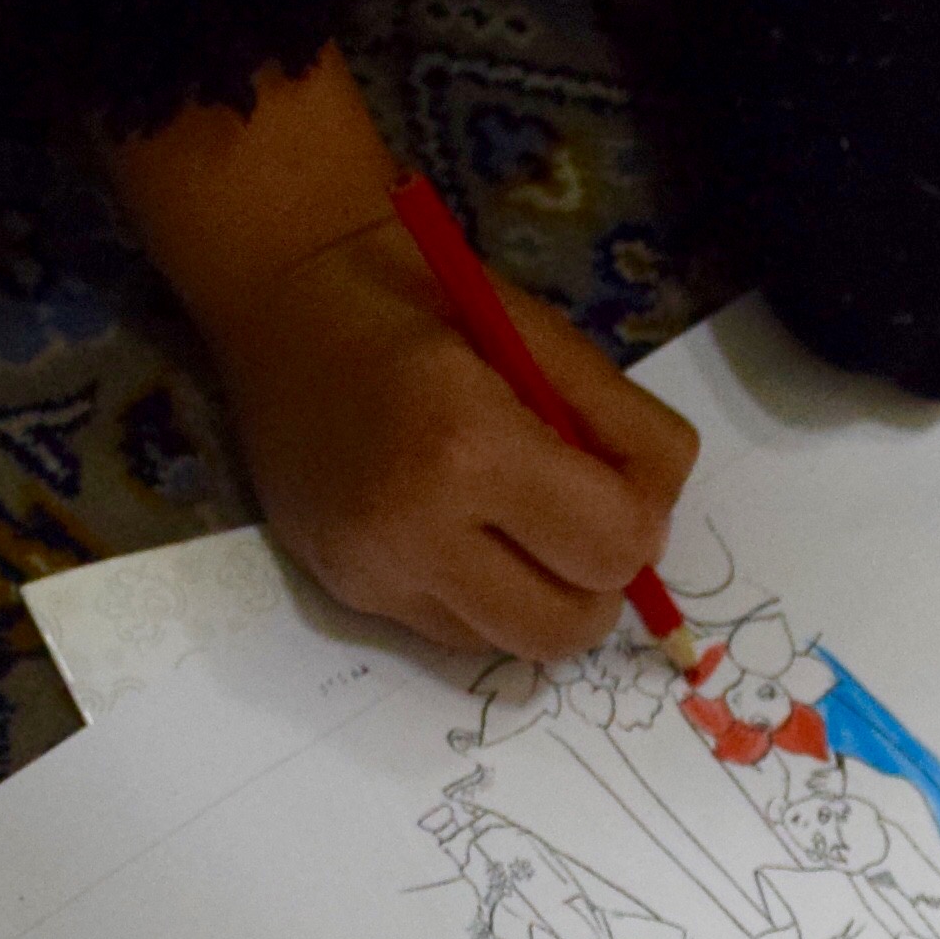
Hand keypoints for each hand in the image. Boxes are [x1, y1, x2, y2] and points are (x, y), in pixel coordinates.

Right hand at [199, 218, 701, 664]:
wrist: (281, 294)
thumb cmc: (420, 293)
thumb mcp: (542, 335)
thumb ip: (622, 426)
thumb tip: (659, 516)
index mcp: (469, 447)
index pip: (615, 548)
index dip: (640, 518)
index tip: (616, 476)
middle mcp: (413, 530)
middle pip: (566, 629)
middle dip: (595, 581)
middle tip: (576, 516)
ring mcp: (371, 572)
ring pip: (513, 645)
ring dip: (540, 597)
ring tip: (516, 522)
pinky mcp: (344, 592)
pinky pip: (455, 635)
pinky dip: (483, 596)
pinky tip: (458, 528)